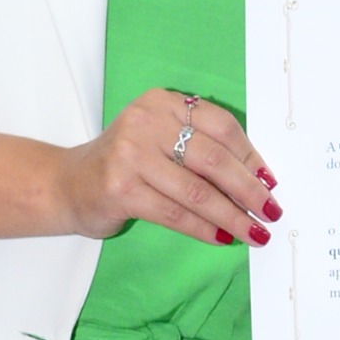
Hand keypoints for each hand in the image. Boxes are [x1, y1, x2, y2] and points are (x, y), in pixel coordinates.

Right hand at [56, 90, 276, 246]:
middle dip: (249, 190)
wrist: (69, 184)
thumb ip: (200, 147)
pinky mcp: (121, 189)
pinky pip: (176, 214)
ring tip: (254, 232)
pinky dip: (205, 229)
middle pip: (214, 159)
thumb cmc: (126, 164)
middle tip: (270, 211)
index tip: (270, 182)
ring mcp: (130, 155)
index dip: (251, 156)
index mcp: (162, 102)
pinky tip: (223, 238)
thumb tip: (258, 178)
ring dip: (233, 216)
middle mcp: (145, 122)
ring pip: (198, 191)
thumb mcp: (161, 139)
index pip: (221, 126)